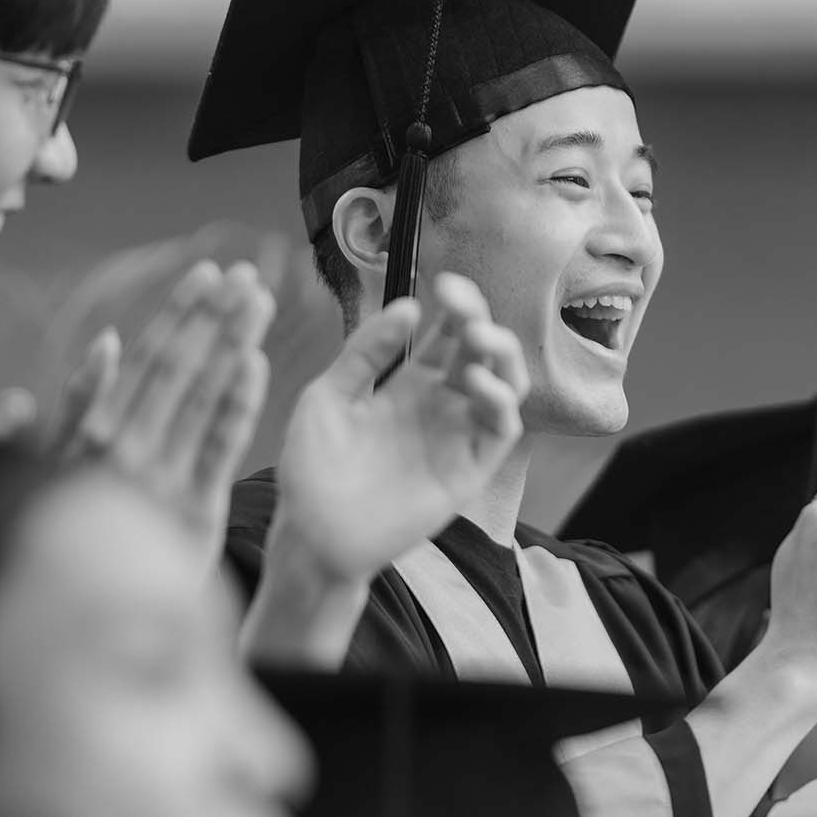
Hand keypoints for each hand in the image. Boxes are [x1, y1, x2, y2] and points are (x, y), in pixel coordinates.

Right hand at [50, 259, 277, 555]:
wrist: (88, 622)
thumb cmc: (75, 537)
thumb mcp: (56, 470)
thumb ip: (78, 407)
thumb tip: (107, 343)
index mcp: (92, 434)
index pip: (145, 360)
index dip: (181, 314)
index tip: (209, 276)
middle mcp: (124, 449)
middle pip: (176, 367)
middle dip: (213, 316)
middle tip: (247, 275)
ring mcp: (160, 480)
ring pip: (201, 396)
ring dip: (231, 342)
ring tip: (258, 301)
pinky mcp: (193, 513)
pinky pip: (219, 448)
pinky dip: (237, 404)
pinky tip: (256, 364)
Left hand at [265, 273, 527, 586]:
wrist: (311, 531)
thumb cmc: (312, 467)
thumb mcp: (328, 395)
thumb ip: (364, 352)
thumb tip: (409, 305)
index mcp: (407, 384)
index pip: (449, 334)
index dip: (457, 304)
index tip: (443, 284)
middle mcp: (440, 407)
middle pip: (482, 351)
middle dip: (480, 319)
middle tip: (460, 305)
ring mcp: (456, 438)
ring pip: (506, 386)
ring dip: (502, 355)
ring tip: (476, 338)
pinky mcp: (467, 472)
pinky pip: (501, 430)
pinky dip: (498, 400)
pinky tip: (473, 381)